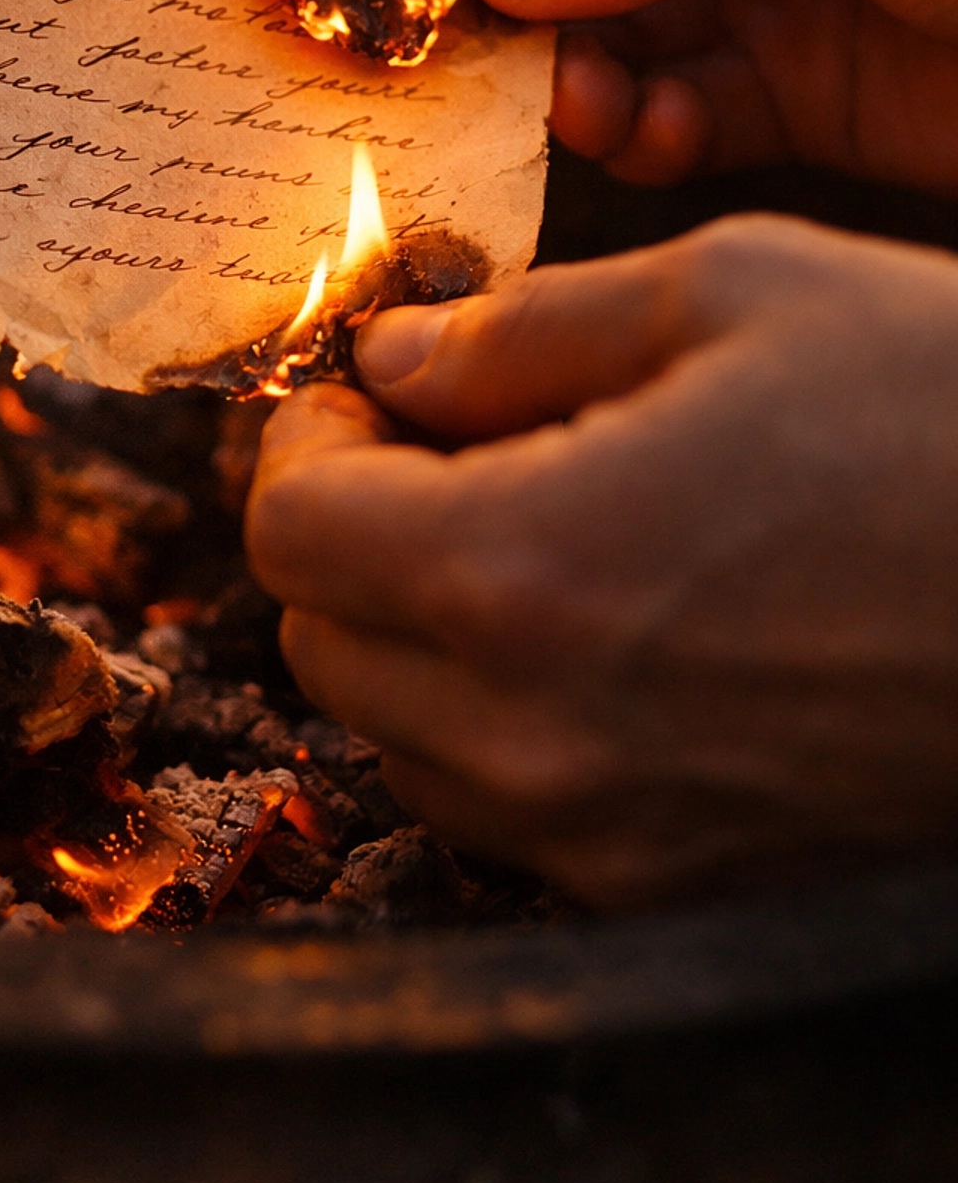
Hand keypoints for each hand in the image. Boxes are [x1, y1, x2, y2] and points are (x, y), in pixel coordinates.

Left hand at [245, 215, 957, 905]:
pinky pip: (515, 809)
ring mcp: (617, 837)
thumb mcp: (740, 293)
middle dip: (351, 529)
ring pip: (406, 738)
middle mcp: (542, 738)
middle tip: (446, 445)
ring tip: (540, 527)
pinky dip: (508, 718)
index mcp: (525, 571)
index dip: (307, 439)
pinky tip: (615, 626)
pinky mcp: (688, 888)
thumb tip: (395, 360)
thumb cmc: (957, 416)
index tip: (370, 393)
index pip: (292, 528)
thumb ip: (526, 331)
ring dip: (419, 629)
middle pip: (324, 641)